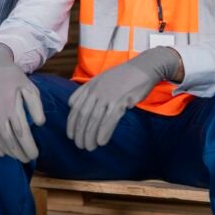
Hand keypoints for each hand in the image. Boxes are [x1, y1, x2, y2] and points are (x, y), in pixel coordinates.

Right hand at [0, 44, 44, 162]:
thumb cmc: (12, 77)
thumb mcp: (29, 87)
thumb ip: (35, 106)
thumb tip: (40, 124)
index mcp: (11, 107)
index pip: (22, 133)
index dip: (29, 146)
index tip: (35, 154)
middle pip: (9, 140)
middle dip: (20, 153)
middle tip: (28, 159)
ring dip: (8, 151)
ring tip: (17, 157)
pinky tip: (1, 152)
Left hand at [66, 46, 180, 150]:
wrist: (143, 68)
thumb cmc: (123, 76)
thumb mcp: (101, 79)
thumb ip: (87, 91)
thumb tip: (73, 104)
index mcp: (90, 85)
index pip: (75, 106)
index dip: (71, 122)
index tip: (70, 135)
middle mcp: (96, 90)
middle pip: (83, 115)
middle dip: (79, 132)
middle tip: (80, 145)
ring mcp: (107, 95)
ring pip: (94, 119)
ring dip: (90, 135)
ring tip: (89, 147)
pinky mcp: (120, 100)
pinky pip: (109, 119)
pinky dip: (104, 132)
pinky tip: (101, 142)